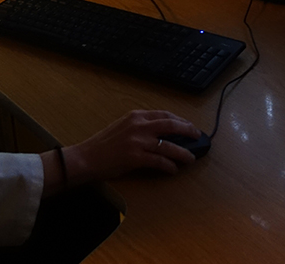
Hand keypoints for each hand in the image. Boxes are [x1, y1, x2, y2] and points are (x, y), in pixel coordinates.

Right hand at [62, 110, 201, 185]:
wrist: (86, 157)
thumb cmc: (103, 144)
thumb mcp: (122, 127)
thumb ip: (141, 126)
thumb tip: (162, 133)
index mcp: (135, 116)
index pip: (164, 114)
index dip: (180, 120)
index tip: (188, 126)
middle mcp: (138, 125)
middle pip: (171, 125)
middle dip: (188, 130)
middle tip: (197, 136)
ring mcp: (137, 141)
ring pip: (168, 145)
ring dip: (183, 152)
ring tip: (190, 158)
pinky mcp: (135, 157)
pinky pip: (159, 161)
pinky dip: (169, 166)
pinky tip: (173, 169)